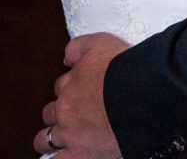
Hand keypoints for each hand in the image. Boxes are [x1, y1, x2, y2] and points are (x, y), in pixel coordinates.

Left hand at [34, 33, 127, 157]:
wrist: (140, 94)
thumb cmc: (124, 68)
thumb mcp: (100, 42)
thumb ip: (78, 47)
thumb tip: (66, 57)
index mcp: (69, 83)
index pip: (60, 86)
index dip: (70, 88)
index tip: (81, 90)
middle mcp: (65, 108)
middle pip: (50, 112)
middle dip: (58, 113)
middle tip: (73, 114)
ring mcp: (69, 133)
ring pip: (44, 140)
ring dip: (49, 139)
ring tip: (61, 139)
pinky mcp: (79, 154)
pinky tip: (64, 155)